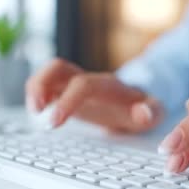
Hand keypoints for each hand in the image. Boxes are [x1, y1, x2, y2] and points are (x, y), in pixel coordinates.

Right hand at [25, 58, 163, 132]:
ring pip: (48, 73)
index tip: (54, 121)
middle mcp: (89, 80)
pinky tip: (38, 113)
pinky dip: (36, 95)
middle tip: (37, 111)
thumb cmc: (145, 109)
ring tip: (34, 112)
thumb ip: (152, 112)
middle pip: (59, 67)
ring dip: (34, 89)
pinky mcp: (68, 93)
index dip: (67, 100)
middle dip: (42, 85)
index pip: (83, 85)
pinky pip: (46, 85)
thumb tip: (142, 112)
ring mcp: (76, 85)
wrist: (141, 103)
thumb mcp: (154, 114)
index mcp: (108, 86)